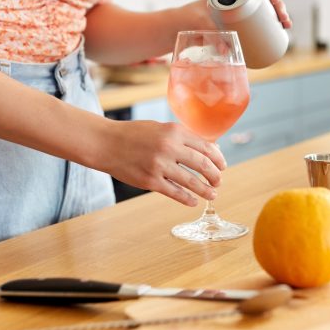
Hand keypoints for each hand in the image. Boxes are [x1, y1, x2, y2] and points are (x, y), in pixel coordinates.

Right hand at [94, 119, 226, 205]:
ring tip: (212, 194)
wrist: (107, 143)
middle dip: (215, 175)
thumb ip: (184, 137)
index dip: (218, 159)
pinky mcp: (150, 181)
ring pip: (192, 181)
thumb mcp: (161, 128)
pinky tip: (193, 201)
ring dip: (206, 190)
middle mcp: (169, 147)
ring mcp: (160, 166)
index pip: (206, 147)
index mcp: (174, 131)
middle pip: (203, 164)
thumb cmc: (135, 134)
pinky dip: (188, 198)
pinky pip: (175, 193)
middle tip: (218, 181)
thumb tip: (211, 149)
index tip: (222, 166)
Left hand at [178, 0, 291, 30]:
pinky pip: (255, 24)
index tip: (278, 6)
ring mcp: (235, 13)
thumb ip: (212, 35)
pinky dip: (267, 27)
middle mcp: (234, 0)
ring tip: (285, 29)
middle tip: (286, 22)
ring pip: (261, 12)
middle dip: (279, 8)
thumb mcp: (199, 23)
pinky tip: (279, 33)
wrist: (174, 28)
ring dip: (276, 18)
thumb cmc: (186, 19)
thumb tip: (227, 51)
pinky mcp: (234, 26)